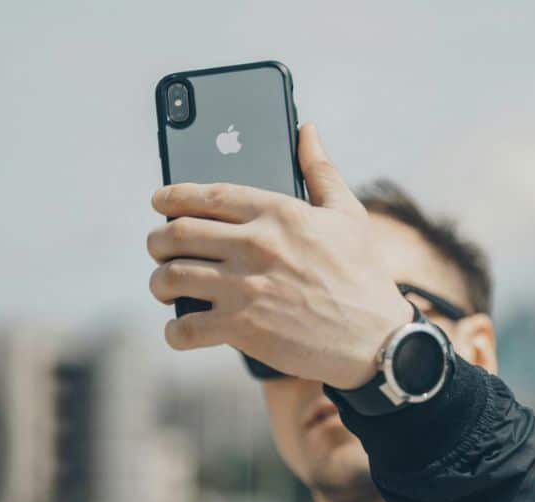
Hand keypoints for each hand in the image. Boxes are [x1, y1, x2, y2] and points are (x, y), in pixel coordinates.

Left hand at [146, 124, 413, 388]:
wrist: (377, 339)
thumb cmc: (363, 275)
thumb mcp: (348, 214)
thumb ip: (320, 170)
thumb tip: (306, 129)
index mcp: (278, 212)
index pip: (208, 195)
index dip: (173, 196)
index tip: (160, 202)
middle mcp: (256, 246)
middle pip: (176, 233)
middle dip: (158, 241)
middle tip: (160, 248)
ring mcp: (246, 288)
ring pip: (170, 277)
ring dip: (160, 282)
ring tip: (166, 286)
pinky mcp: (243, 329)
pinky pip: (185, 327)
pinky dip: (175, 331)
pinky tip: (182, 329)